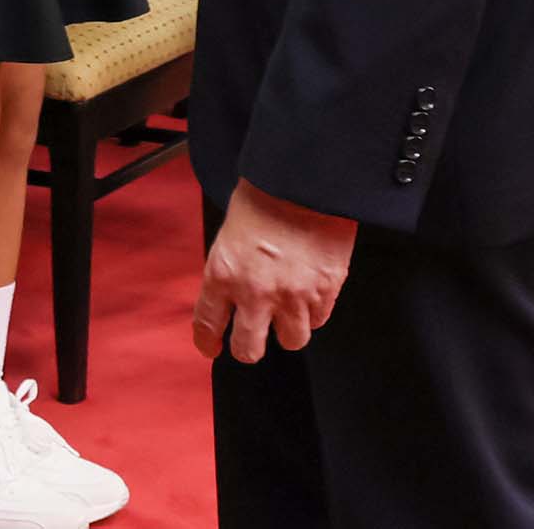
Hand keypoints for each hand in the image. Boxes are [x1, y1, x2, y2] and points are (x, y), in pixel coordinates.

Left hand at [193, 180, 357, 363]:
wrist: (305, 183)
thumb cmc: (264, 197)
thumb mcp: (230, 234)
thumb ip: (230, 270)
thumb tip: (232, 294)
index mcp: (223, 273)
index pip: (208, 323)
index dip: (208, 341)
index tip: (211, 347)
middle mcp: (255, 292)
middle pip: (248, 349)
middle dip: (248, 349)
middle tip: (251, 341)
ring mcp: (293, 297)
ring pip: (291, 341)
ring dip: (287, 330)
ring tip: (287, 312)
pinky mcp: (325, 293)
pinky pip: (318, 320)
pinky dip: (313, 313)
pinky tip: (309, 294)